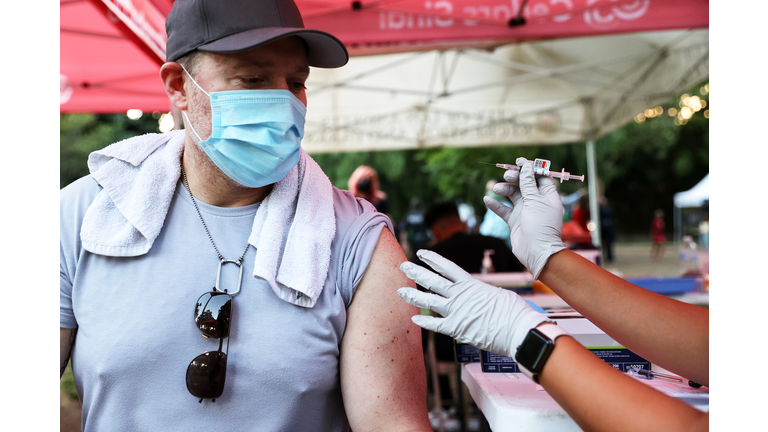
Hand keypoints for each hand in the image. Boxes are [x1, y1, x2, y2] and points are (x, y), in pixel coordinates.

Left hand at [397, 250, 550, 357]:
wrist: (518, 329)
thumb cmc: (514, 312)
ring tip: (400, 291)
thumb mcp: (497, 295)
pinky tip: (414, 319)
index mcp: (471, 284)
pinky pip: (435, 325)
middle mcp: (460, 295)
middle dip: (416, 272)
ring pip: (429, 301)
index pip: (447, 267)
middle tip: (403, 266)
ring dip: (413, 295)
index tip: (420, 253)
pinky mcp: (457, 329)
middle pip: (432, 281)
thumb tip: (480, 297)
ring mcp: (456, 311)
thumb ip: (482, 294)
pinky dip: (424, 322)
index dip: (432, 259)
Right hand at [484, 157, 566, 279]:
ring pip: (513, 195)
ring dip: (504, 189)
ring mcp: (525, 211)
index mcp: (548, 196)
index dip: (531, 169)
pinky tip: (487, 199)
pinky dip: (496, 204)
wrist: (536, 252)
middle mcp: (537, 202)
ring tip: (496, 188)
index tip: (519, 162)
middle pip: (525, 184)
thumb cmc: (540, 226)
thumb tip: (526, 167)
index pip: (540, 177)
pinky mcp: (515, 221)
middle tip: (506, 175)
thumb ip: (528, 183)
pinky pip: (504, 209)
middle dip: (516, 177)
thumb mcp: (535, 201)